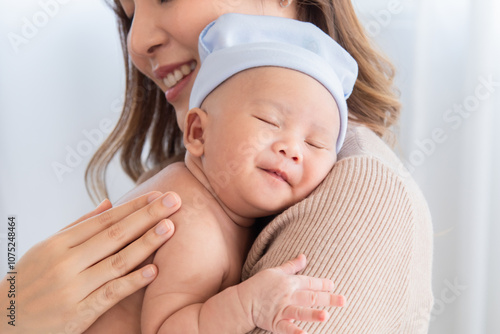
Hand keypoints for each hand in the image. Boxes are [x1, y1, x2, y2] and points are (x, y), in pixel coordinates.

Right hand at [0, 191, 179, 333]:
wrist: (5, 321)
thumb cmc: (31, 280)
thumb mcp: (47, 248)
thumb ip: (80, 226)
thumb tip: (109, 203)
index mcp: (59, 243)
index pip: (105, 220)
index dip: (134, 206)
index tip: (157, 195)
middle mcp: (66, 262)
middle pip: (115, 235)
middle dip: (147, 216)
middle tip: (174, 201)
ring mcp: (73, 288)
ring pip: (116, 262)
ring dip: (146, 243)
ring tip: (170, 228)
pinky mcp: (78, 312)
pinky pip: (110, 294)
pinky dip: (132, 282)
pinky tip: (154, 271)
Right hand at [238, 254, 343, 333]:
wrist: (242, 301)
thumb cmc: (259, 285)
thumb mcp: (275, 271)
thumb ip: (292, 266)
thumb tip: (304, 256)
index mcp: (289, 282)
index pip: (310, 282)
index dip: (322, 284)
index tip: (334, 285)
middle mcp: (288, 296)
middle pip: (311, 297)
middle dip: (328, 299)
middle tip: (343, 301)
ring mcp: (282, 310)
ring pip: (300, 312)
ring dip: (313, 314)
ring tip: (326, 316)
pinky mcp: (275, 322)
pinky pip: (286, 328)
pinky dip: (294, 332)